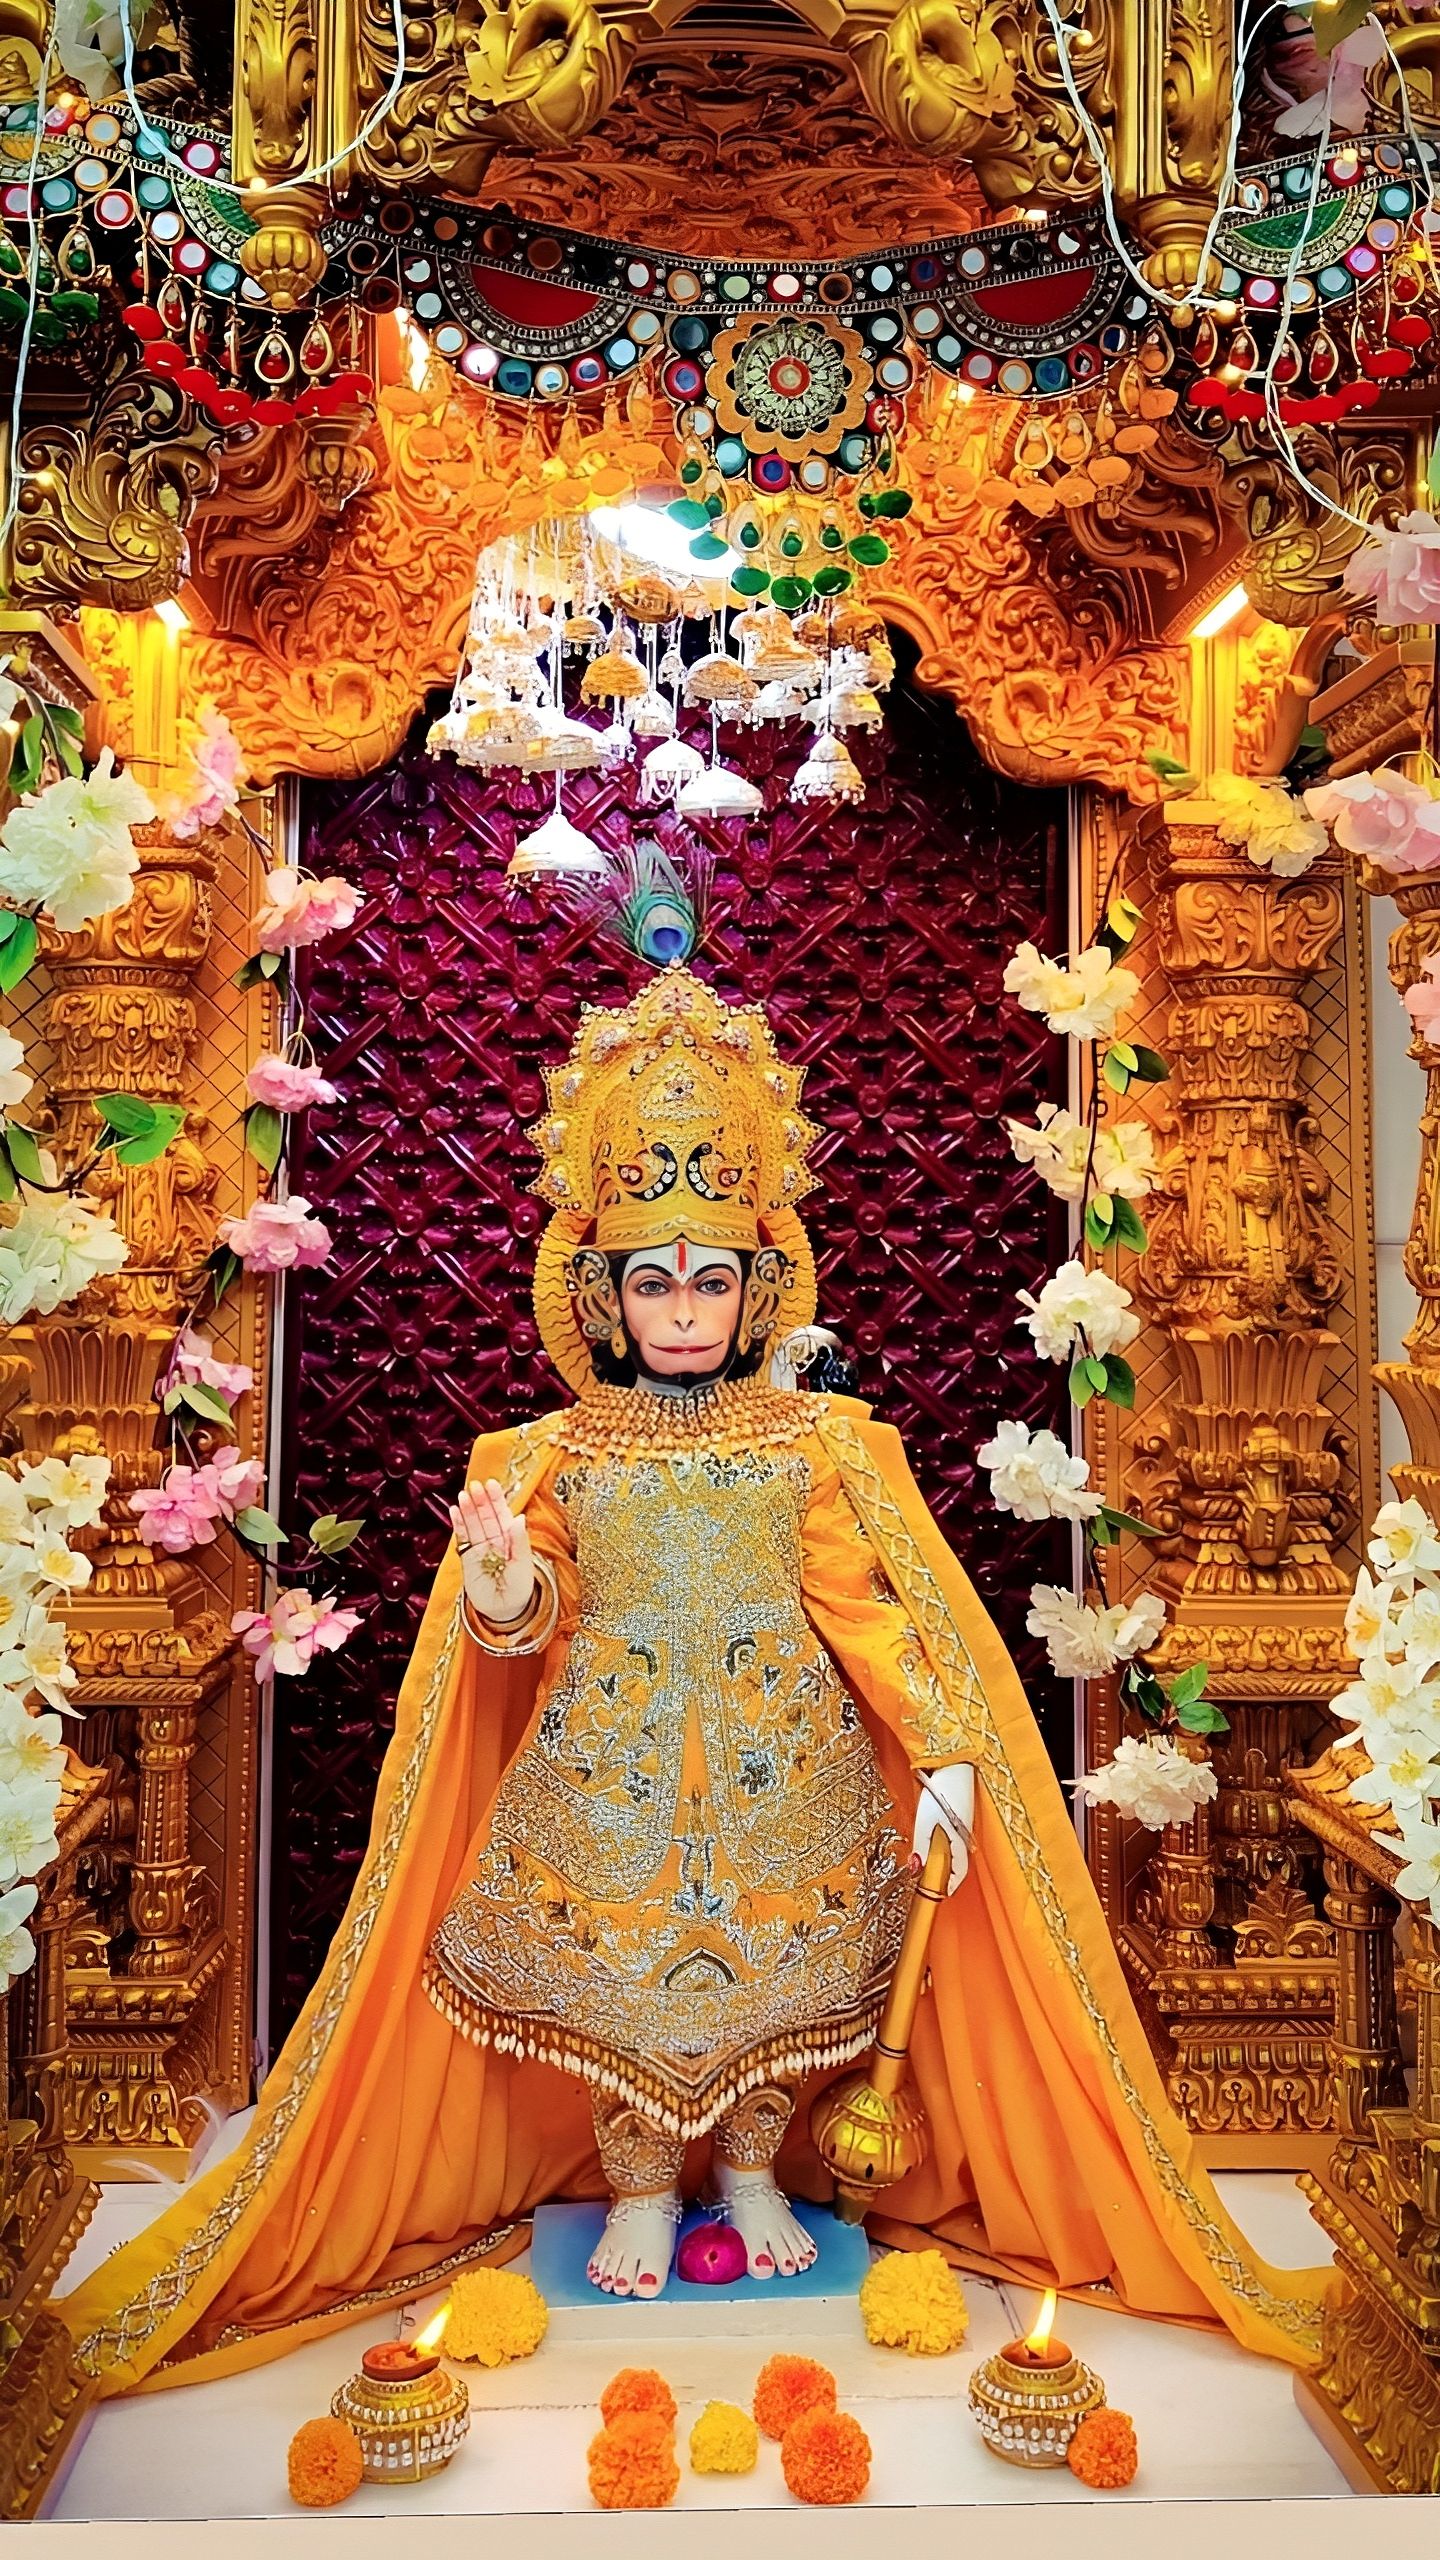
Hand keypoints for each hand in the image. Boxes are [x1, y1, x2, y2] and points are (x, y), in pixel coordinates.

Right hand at [450, 1478, 535, 1625]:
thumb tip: (519, 1517)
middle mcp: (495, 1540)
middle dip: (481, 1501)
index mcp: (511, 1538)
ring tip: (464, 1495)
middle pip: (486, 1517)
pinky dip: (459, 1525)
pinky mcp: (468, 1558)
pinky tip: (455, 1511)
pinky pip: (463, 1538)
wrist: (504, 1611)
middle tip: (475, 1485)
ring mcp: (480, 1548)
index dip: (497, 1500)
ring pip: (474, 1525)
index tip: (492, 1484)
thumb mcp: (523, 1564)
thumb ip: (520, 1541)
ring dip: (468, 1510)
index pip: (503, 1514)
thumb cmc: (519, 1588)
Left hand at [911, 1764, 972, 1892]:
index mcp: (960, 1844)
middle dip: (941, 1877)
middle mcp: (964, 1839)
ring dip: (939, 1862)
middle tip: (925, 1884)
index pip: (957, 1876)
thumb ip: (922, 1848)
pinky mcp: (957, 1818)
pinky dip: (941, 1848)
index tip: (934, 1895)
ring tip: (923, 1867)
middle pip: (955, 1867)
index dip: (946, 1888)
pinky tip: (929, 1844)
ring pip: (952, 1854)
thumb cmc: (941, 1794)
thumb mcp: (926, 1823)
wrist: (952, 1766)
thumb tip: (915, 1870)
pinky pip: (950, 1841)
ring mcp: (962, 1828)